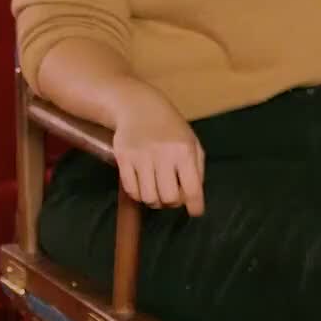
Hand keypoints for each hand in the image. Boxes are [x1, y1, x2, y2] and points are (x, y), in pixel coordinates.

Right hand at [110, 86, 205, 216]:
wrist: (139, 108)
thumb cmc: (171, 128)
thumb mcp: (192, 143)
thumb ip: (197, 169)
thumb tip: (195, 197)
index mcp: (185, 152)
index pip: (192, 188)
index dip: (195, 206)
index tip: (195, 212)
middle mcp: (163, 155)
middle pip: (168, 198)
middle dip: (172, 203)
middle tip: (173, 198)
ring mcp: (141, 157)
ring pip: (148, 197)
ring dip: (155, 201)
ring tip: (158, 193)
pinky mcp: (123, 159)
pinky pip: (131, 190)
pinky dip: (139, 195)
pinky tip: (144, 187)